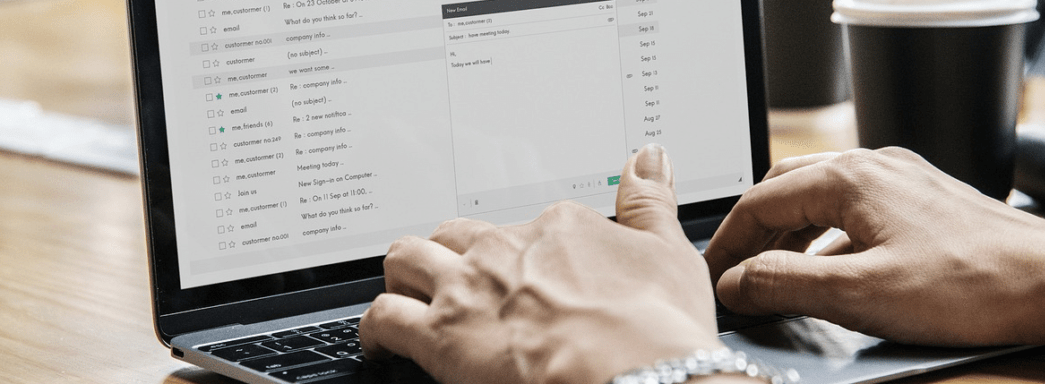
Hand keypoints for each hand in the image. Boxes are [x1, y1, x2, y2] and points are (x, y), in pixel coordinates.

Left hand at [361, 144, 725, 383]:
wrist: (635, 376)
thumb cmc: (655, 328)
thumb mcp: (668, 252)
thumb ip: (648, 201)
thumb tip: (648, 156)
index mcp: (557, 227)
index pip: (526, 226)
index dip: (524, 252)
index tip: (531, 274)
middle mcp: (504, 249)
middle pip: (456, 236)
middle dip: (450, 254)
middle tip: (457, 279)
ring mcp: (469, 290)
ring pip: (407, 260)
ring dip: (404, 276)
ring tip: (407, 294)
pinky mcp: (441, 335)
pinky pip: (384, 317)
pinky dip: (376, 329)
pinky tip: (381, 342)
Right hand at [704, 148, 1044, 357]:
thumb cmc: (972, 284)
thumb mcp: (859, 293)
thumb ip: (785, 284)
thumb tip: (736, 282)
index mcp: (849, 179)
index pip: (759, 203)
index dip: (727, 244)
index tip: (712, 277)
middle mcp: (874, 167)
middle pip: (786, 190)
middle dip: (754, 232)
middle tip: (735, 272)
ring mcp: (903, 180)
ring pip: (822, 196)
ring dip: (789, 234)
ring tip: (774, 273)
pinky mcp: (925, 200)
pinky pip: (855, 208)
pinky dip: (826, 236)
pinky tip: (832, 269)